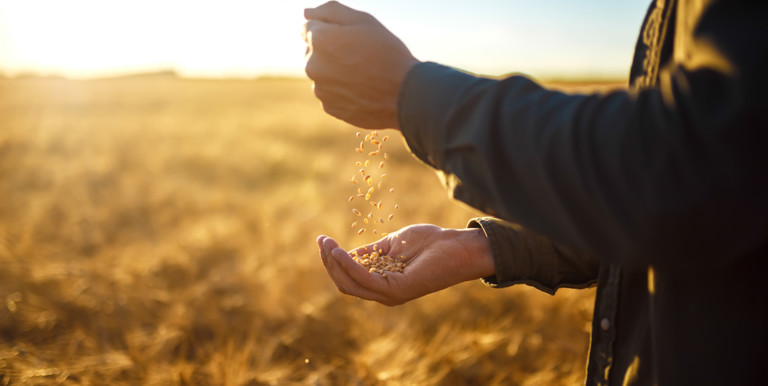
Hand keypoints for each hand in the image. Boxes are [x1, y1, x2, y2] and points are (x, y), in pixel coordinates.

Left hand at [303, 1, 419, 129]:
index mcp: (319, 40)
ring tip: (363, 74)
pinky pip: (330, 93)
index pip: (309, 28)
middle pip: (313, 52)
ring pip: (322, 73)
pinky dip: (341, 90)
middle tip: (360, 55)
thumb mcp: (364, 21)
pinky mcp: (330, 107)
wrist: (405, 95)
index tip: (350, 37)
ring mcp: (320, 89)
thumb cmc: (388, 53)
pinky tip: (362, 89)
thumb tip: (307, 13)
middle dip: (329, 50)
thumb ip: (331, 11)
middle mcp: (313, 66)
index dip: (331, 29)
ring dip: (334, 71)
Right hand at [316, 224, 494, 305]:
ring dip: (334, 264)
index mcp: (382, 283)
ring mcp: (390, 294)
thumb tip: (345, 253)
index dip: (332, 260)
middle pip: (344, 283)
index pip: (348, 278)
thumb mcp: (392, 245)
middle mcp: (384, 293)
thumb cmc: (429, 243)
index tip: (322, 240)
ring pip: (350, 284)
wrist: (456, 246)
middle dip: (328, 263)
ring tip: (327, 244)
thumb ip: (371, 252)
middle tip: (321, 241)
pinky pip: (364, 279)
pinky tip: (340, 251)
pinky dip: (349, 265)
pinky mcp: (397, 290)